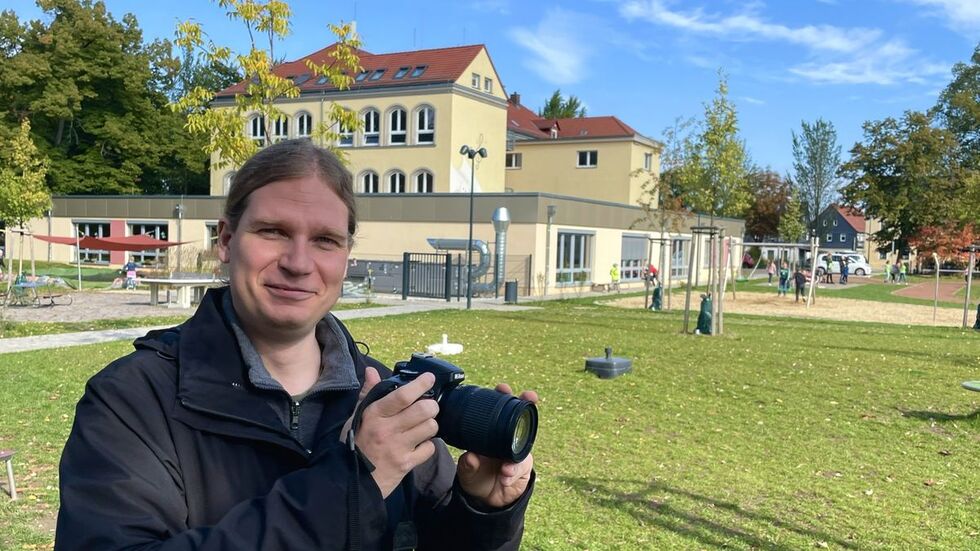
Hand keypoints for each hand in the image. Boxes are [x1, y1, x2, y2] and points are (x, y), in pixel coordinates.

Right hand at [350, 368, 439, 497]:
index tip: (429, 378)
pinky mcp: (406, 464)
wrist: (352, 481)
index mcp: (375, 415)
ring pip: (430, 427)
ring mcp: (398, 448)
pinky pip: (429, 449)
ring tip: (422, 427)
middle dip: (432, 405)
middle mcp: (388, 430)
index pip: (402, 395)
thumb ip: (368, 393)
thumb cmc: (356, 444)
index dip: (420, 384)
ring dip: (430, 425)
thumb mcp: (357, 417)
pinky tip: (418, 445)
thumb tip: (372, 371)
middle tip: (428, 407)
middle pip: (424, 410)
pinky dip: (427, 446)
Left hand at [457, 384, 537, 507]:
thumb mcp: (467, 469)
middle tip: (528, 397)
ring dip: (515, 454)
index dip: (504, 396)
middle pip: (521, 418)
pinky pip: (521, 467)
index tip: (503, 388)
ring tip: (505, 468)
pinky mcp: (523, 468)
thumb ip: (468, 464)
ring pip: (523, 446)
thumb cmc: (476, 474)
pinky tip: (505, 477)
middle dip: (527, 405)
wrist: (485, 498)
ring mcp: (518, 452)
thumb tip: (471, 457)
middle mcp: (508, 438)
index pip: (500, 410)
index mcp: (492, 432)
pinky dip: (512, 473)